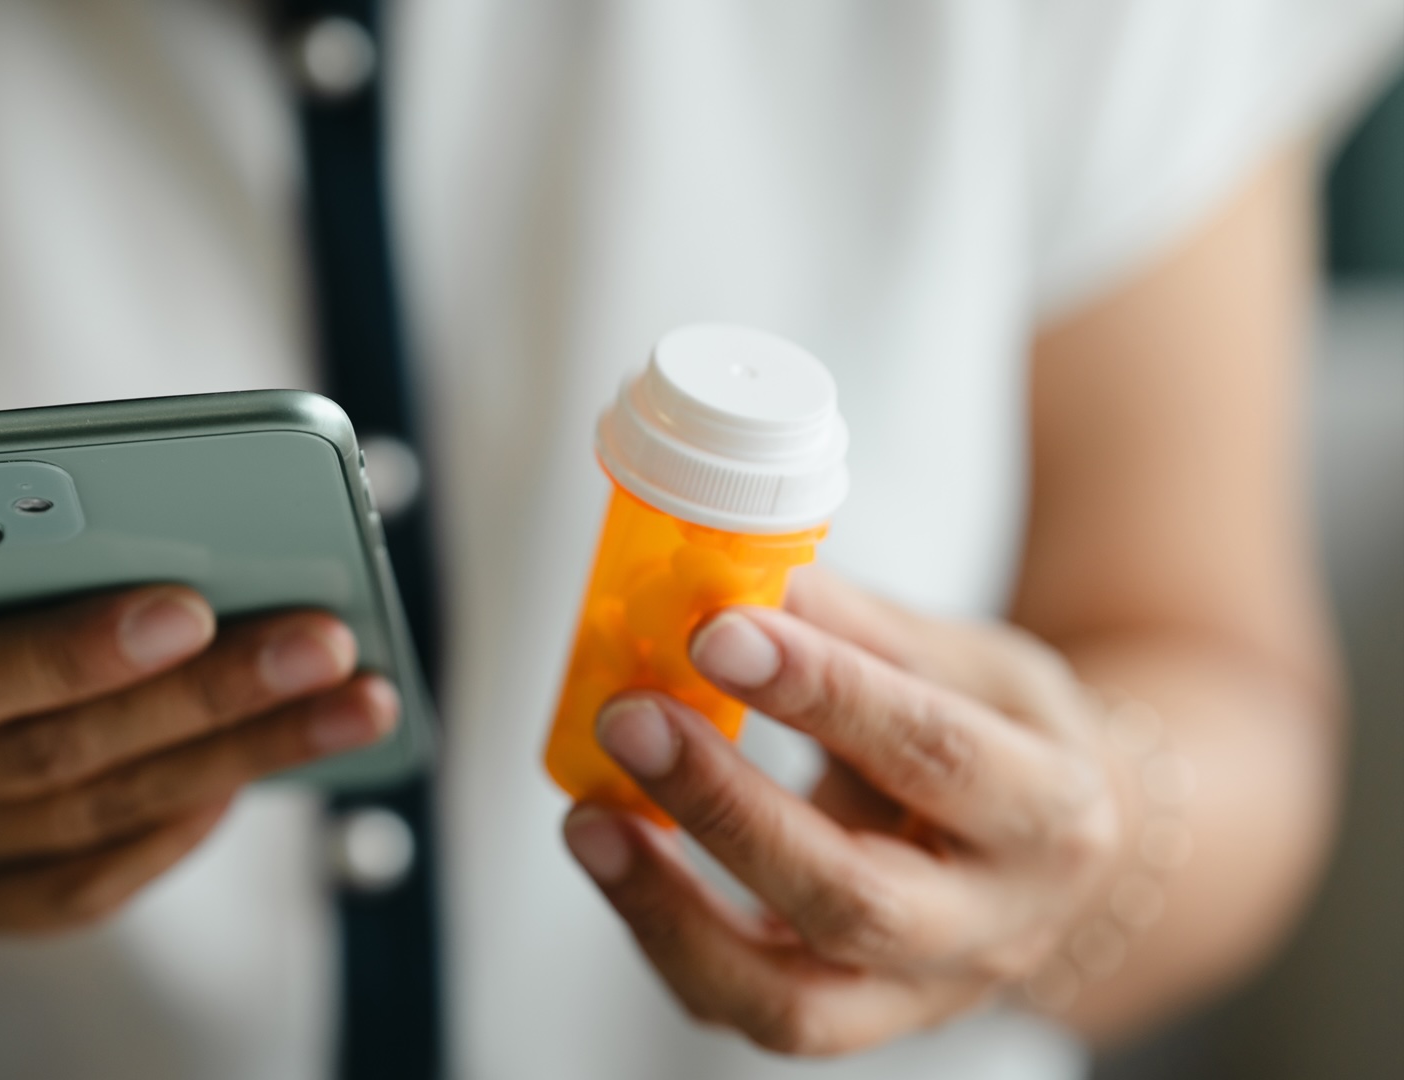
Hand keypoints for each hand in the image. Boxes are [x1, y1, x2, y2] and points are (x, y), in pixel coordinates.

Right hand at [0, 499, 395, 931]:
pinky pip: (83, 887)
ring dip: (236, 757)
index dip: (66, 650)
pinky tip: (261, 768)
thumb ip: (13, 518)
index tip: (192, 604)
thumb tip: (200, 521)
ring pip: (88, 818)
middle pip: (44, 756)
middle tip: (327, 643)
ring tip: (349, 702)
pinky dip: (181, 827)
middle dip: (202, 698)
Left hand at [562, 569, 1126, 1054]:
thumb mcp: (963, 661)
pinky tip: (612, 855)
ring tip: (593, 818)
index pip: (936, 754)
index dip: (822, 693)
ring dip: (672, 908)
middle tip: (633, 720)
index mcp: (1052, 813)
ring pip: (793, 1001)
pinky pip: (743, 1008)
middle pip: (858, 900)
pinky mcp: (849, 1022)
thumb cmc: (1003, 741)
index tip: (719, 633)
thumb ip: (848, 623)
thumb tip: (727, 568)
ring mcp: (920, 994)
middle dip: (728, 811)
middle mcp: (996, 926)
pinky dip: (663, 936)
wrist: (1057, 851)